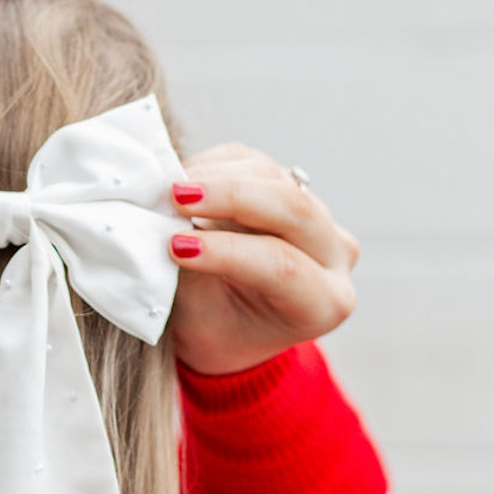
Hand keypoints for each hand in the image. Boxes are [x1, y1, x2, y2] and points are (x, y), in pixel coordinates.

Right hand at [166, 143, 359, 375]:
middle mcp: (334, 256)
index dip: (227, 251)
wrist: (230, 325)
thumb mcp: (199, 320)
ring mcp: (318, 216)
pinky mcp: (290, 185)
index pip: (283, 267)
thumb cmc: (217, 331)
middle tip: (174, 197)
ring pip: (272, 176)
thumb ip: (187, 273)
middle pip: (292, 208)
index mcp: (324, 303)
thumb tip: (159, 226)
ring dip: (214, 177)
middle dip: (229, 196)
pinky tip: (181, 182)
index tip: (175, 245)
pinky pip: (253, 162)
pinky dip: (212, 167)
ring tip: (169, 191)